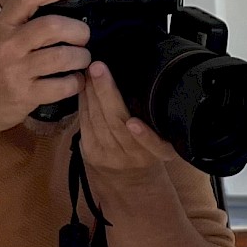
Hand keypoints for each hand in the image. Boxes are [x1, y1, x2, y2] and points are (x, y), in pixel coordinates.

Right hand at [0, 0, 91, 154]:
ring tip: (81, 60)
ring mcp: (15, 71)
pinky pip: (63, 85)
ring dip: (82, 58)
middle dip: (79, 31)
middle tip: (83, 38)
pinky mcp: (25, 95)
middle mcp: (7, 45)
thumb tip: (58, 11)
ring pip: (64, 56)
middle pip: (54, 26)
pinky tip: (74, 81)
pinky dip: (76, 83)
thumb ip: (20, 24)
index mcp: (1, 25)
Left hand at [77, 62, 174, 180]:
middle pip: (118, 126)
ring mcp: (110, 157)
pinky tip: (83, 86)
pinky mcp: (91, 153)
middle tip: (99, 68)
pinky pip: (85, 124)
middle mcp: (135, 158)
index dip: (144, 136)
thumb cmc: (148, 146)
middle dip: (107, 95)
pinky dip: (83, 102)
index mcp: (159, 153)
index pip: (152, 145)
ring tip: (90, 71)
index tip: (133, 122)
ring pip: (98, 123)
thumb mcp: (163, 136)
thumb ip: (157, 115)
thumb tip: (141, 74)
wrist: (129, 177)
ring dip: (92, 94)